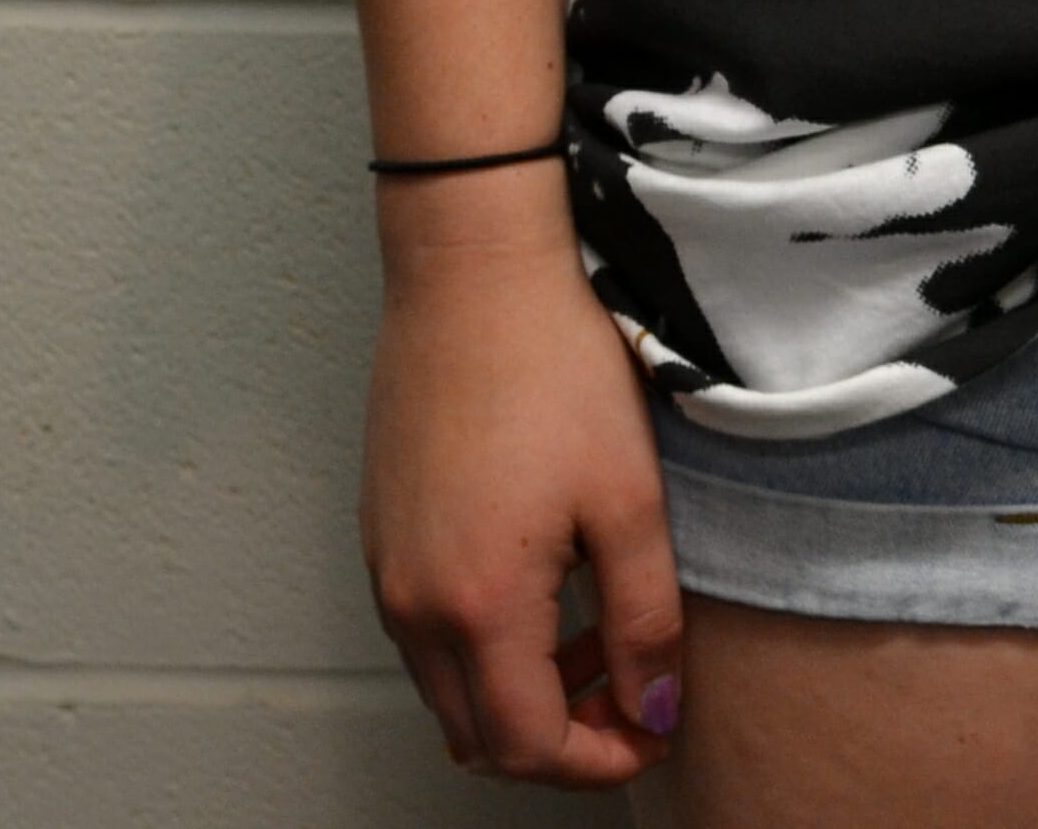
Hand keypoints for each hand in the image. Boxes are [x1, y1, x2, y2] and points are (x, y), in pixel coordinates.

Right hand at [362, 170, 684, 788]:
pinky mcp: (383, 535)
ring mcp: (387, 571)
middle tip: (633, 694)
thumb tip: (654, 705)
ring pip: (449, 689)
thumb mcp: (629, 498)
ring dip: (522, 694)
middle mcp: (413, 607)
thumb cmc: (554, 370)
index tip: (654, 731)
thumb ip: (646, 617)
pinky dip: (487, 646)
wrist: (476, 277)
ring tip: (601, 639)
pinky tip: (550, 590)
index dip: (597, 760)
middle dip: (560, 739)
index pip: (526, 747)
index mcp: (475, 607)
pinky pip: (429, 634)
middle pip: (477, 736)